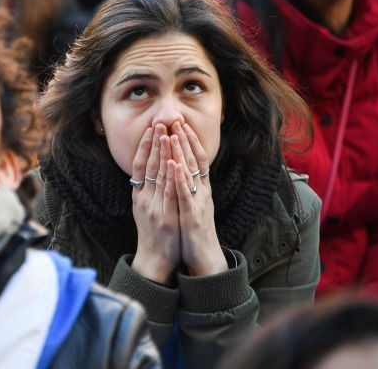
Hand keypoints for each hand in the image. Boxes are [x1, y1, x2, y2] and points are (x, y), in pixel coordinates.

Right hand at [130, 124, 180, 283]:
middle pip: (148, 166)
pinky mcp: (165, 217)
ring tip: (167, 135)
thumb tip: (148, 172)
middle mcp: (144, 199)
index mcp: (139, 196)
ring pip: (158, 176)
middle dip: (154, 143)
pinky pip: (169, 193)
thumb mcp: (145, 209)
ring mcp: (154, 207)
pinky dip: (171, 177)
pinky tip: (174, 163)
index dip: (144, 146)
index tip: (150, 129)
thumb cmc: (153, 234)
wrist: (154, 260)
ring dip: (163, 154)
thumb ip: (146, 191)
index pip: (139, 165)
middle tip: (159, 123)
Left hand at [171, 122, 226, 275]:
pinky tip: (174, 166)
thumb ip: (189, 186)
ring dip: (181, 153)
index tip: (181, 123)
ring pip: (190, 174)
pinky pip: (185, 195)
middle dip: (184, 139)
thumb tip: (182, 168)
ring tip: (173, 134)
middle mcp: (201, 192)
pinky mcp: (193, 216)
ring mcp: (198, 203)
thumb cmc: (194, 230)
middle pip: (193, 161)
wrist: (204, 257)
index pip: (196, 159)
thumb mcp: (192, 203)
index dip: (189, 140)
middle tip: (176, 119)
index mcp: (200, 188)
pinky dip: (180, 179)